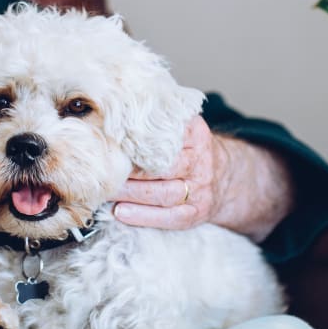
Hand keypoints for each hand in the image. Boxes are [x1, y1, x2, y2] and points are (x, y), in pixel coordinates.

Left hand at [112, 116, 293, 240]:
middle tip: (103, 171)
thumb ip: (156, 120)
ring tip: (107, 192)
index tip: (114, 143)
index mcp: (195, 134)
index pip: (167, 137)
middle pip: (164, 167)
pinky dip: (144, 216)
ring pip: (164, 193)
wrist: (223, 175)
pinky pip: (170, 217)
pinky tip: (121, 213)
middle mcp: (200, 161)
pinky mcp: (196, 212)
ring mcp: (200, 188)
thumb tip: (113, 111)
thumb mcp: (182, 126)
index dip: (138, 142)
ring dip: (132, 195)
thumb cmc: (187, 149)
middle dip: (131, 172)